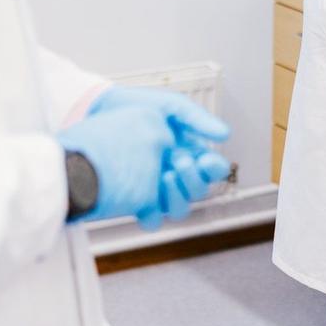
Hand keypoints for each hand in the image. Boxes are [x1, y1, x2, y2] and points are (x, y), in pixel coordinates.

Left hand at [76, 87, 232, 226]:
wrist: (99, 111)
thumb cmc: (136, 106)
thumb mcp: (170, 106)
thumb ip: (197, 119)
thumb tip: (226, 133)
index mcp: (190, 152)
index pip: (213, 169)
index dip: (214, 168)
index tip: (205, 158)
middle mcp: (177, 174)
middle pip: (199, 192)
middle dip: (193, 179)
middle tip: (179, 160)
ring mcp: (157, 189)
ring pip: (179, 210)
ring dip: (177, 197)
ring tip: (164, 175)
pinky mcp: (136, 199)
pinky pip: (151, 220)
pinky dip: (152, 214)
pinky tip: (144, 199)